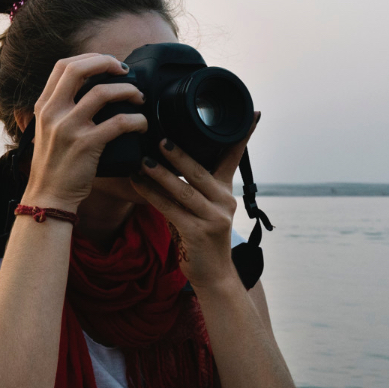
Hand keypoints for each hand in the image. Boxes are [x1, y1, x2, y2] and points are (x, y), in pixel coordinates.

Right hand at [23, 54, 147, 210]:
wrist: (48, 197)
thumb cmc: (53, 166)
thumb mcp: (47, 131)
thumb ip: (61, 110)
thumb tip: (90, 91)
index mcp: (44, 106)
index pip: (63, 66)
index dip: (90, 58)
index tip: (108, 64)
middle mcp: (53, 112)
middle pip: (79, 69)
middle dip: (107, 63)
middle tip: (125, 71)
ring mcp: (68, 128)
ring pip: (103, 92)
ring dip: (128, 90)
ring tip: (139, 97)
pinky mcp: (86, 145)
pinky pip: (119, 122)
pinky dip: (137, 120)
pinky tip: (142, 125)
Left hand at [130, 114, 259, 286]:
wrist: (213, 274)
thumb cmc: (201, 236)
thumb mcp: (204, 207)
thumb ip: (193, 185)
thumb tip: (169, 156)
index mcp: (225, 191)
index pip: (233, 157)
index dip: (241, 135)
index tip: (252, 113)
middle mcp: (223, 201)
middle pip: (200, 172)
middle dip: (180, 154)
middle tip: (161, 137)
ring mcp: (212, 218)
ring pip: (183, 191)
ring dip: (161, 175)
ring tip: (143, 160)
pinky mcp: (197, 233)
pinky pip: (169, 209)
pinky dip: (151, 195)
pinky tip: (136, 183)